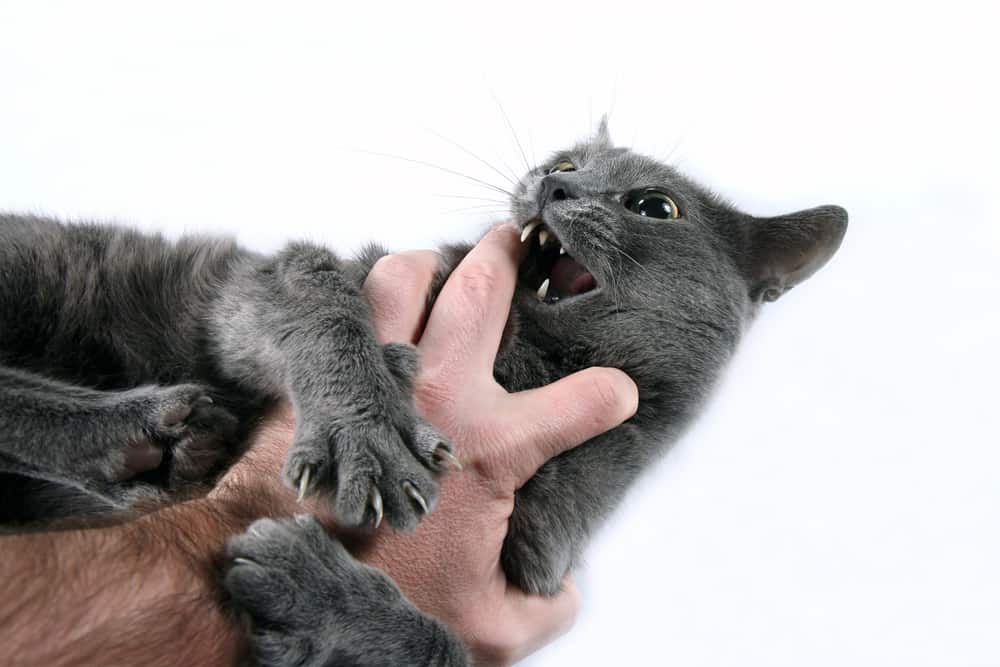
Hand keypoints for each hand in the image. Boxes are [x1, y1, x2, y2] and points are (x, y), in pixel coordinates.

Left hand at [356, 225, 637, 665]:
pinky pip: (348, 312)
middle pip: (485, 291)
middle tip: (519, 242)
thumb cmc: (383, 605)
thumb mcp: (491, 628)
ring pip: (404, 277)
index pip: (585, 401)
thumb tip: (562, 582)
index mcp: (492, 449)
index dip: (611, 393)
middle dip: (511, 255)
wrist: (280, 585)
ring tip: (442, 270)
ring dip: (429, 265)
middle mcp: (440, 396)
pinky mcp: (330, 382)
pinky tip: (379, 313)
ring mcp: (379, 378)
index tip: (614, 394)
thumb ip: (545, 604)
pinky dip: (366, 301)